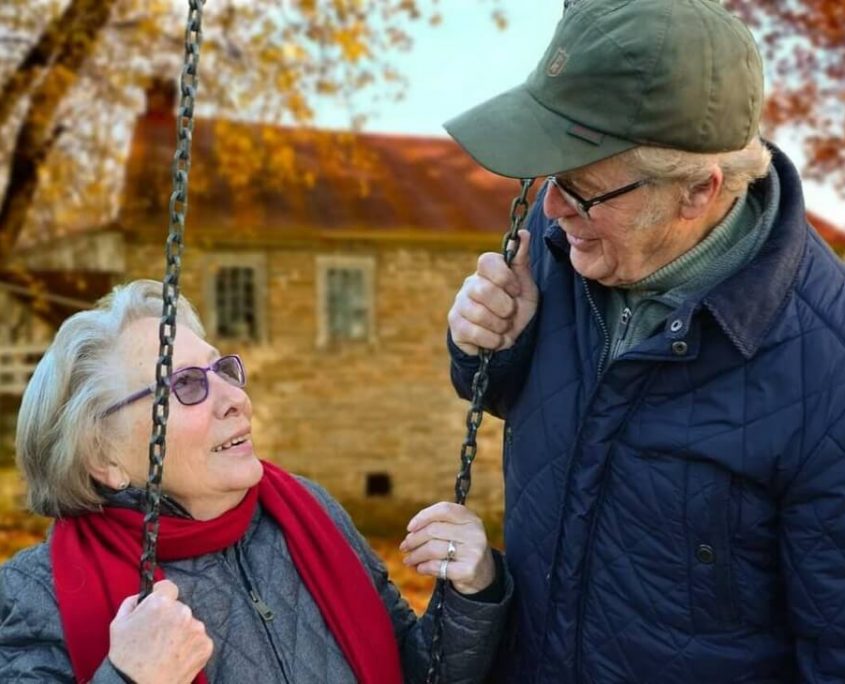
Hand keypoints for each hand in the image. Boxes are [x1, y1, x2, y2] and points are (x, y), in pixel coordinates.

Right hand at [108, 579, 212, 683]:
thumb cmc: (125, 657)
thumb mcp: (118, 623)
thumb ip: (133, 602)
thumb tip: (144, 595)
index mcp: (161, 603)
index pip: (168, 587)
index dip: (162, 596)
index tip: (159, 608)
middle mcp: (183, 611)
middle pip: (179, 608)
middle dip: (171, 618)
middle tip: (158, 636)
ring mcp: (197, 629)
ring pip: (190, 624)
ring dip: (182, 632)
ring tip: (167, 651)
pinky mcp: (206, 645)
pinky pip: (198, 640)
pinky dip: (190, 647)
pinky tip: (177, 658)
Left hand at [400, 502, 494, 594]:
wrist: (483, 574)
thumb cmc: (462, 548)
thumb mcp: (458, 530)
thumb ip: (439, 524)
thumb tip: (411, 531)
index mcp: (470, 518)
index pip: (444, 509)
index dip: (423, 516)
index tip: (410, 528)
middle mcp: (474, 533)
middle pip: (434, 530)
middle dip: (414, 539)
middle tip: (404, 547)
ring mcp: (473, 552)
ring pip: (433, 549)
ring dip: (415, 555)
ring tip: (408, 559)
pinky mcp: (468, 570)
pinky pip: (438, 567)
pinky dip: (424, 567)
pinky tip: (420, 568)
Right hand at [447, 229, 537, 355]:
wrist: (509, 339)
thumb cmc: (517, 308)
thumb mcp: (526, 285)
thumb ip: (522, 260)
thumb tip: (523, 233)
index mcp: (486, 271)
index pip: (486, 261)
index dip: (504, 278)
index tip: (516, 291)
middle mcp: (469, 284)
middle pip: (484, 290)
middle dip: (505, 307)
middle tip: (511, 313)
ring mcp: (459, 304)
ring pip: (479, 314)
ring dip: (500, 326)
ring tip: (504, 327)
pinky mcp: (455, 325)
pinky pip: (474, 332)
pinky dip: (492, 340)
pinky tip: (496, 339)